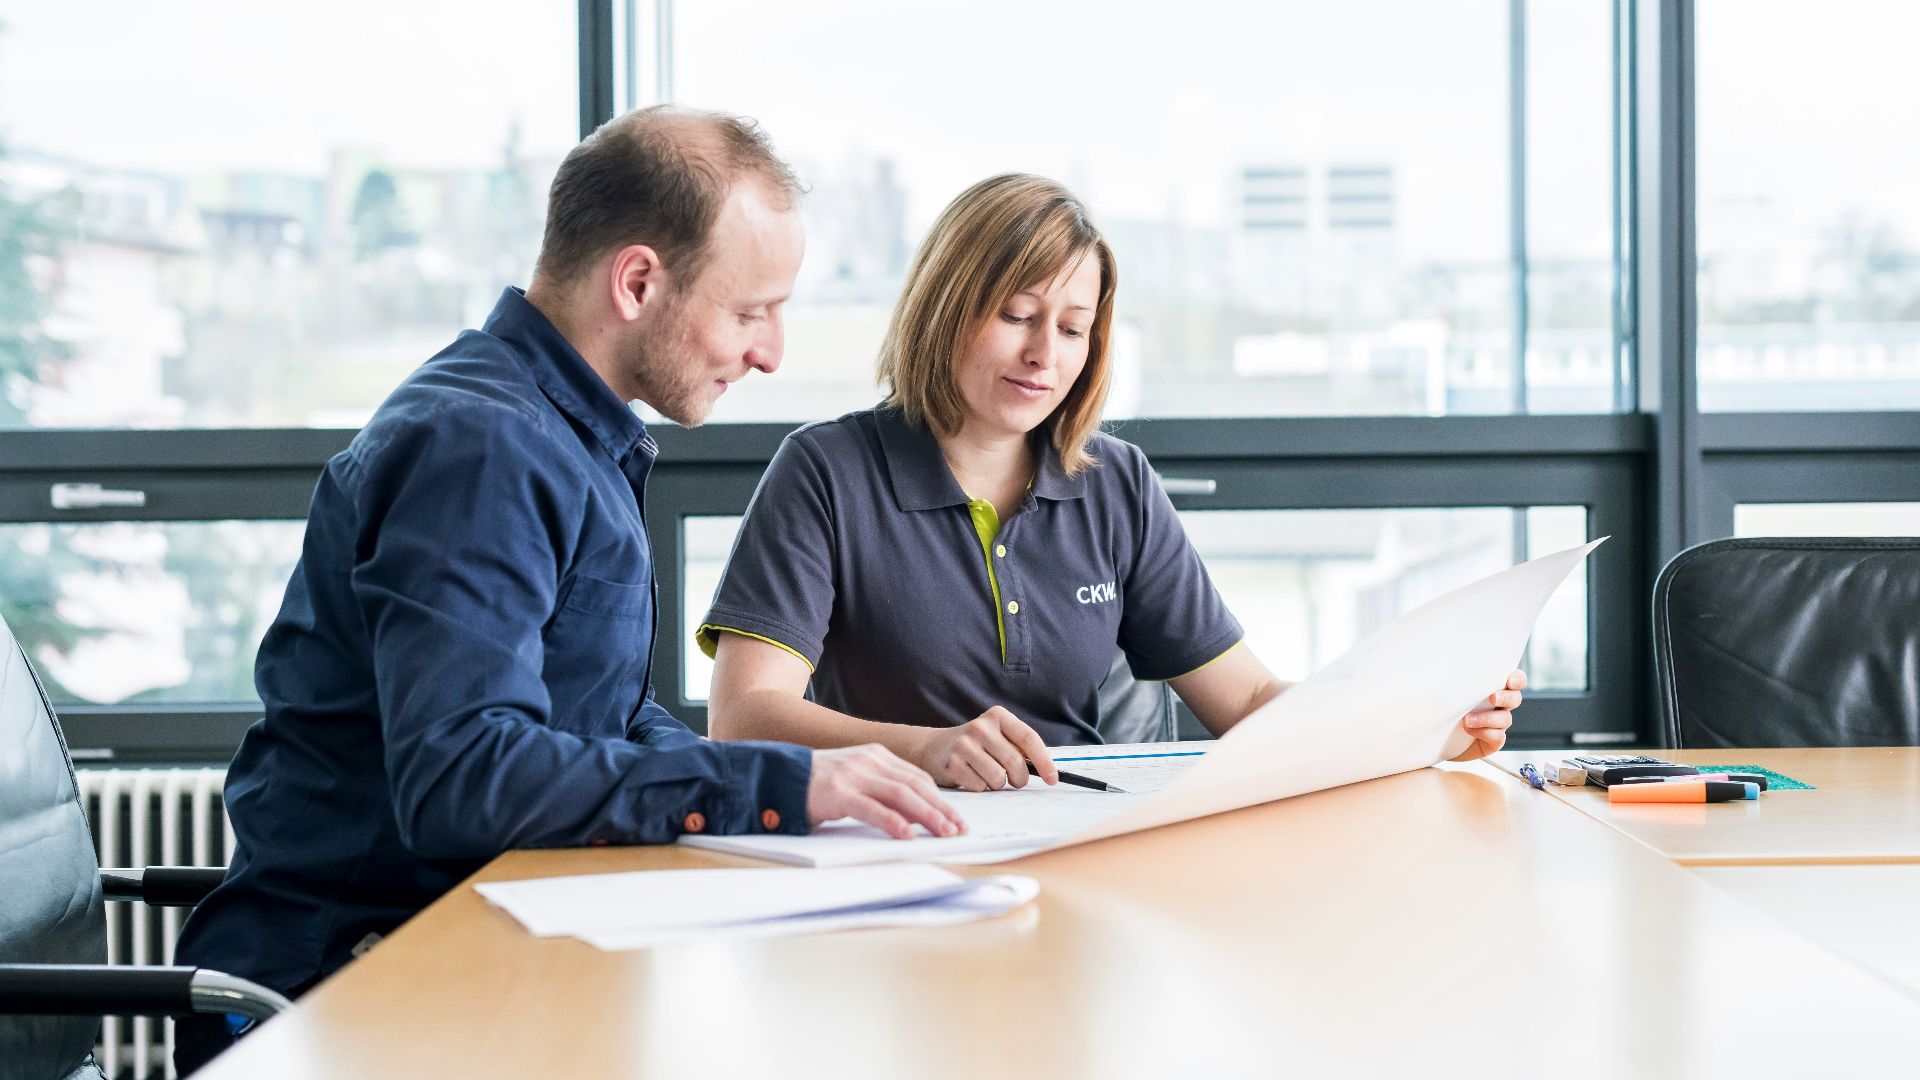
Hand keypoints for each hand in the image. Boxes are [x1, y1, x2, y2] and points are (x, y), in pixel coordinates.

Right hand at [807, 744, 967, 838]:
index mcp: (877, 755)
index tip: (956, 817)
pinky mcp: (838, 792)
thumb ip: (883, 790)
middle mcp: (869, 760)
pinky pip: (872, 808)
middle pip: (915, 785)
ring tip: (943, 832)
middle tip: (958, 828)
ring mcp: (854, 774)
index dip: (939, 798)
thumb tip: (915, 816)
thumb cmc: (819, 784)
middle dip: (941, 808)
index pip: (917, 777)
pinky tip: (907, 834)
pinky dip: (893, 822)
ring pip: (901, 795)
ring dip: (927, 815)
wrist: (779, 776)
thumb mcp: (857, 779)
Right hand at [913, 706, 1059, 791]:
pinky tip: (971, 776)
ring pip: (998, 778)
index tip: (1053, 779)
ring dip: (997, 784)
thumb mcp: (997, 736)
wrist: (934, 748)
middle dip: (1019, 778)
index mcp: (998, 716)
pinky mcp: (952, 763)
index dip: (1044, 761)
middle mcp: (981, 727)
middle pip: (1015, 762)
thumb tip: (1048, 770)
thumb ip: (1019, 748)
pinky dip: (980, 787)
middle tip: (1014, 780)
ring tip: (987, 774)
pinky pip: (980, 786)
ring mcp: (964, 744)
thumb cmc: (976, 746)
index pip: (1028, 738)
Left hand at [1449, 669, 1526, 762]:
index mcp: (1493, 689)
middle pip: (1515, 698)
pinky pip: (1498, 737)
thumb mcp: (1449, 691)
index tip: (1510, 680)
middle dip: (1506, 697)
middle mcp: (1499, 706)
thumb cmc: (1445, 708)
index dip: (1518, 679)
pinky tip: (1468, 729)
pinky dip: (1484, 732)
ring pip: (1506, 719)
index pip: (1516, 680)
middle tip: (1492, 698)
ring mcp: (1498, 724)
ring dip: (1488, 718)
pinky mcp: (1493, 741)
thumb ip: (1454, 680)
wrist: (1439, 738)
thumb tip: (1442, 663)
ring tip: (1467, 719)